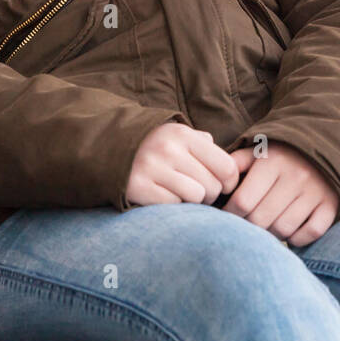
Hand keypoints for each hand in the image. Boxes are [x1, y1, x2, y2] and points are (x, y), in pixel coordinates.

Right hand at [126, 123, 240, 206]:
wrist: (108, 148)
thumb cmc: (154, 145)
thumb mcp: (178, 134)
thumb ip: (204, 144)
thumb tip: (231, 163)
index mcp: (183, 135)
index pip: (226, 166)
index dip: (230, 181)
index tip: (224, 185)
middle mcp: (168, 149)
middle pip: (213, 185)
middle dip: (210, 193)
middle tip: (199, 191)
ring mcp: (152, 168)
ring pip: (196, 197)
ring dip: (192, 201)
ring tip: (183, 193)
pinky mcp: (138, 187)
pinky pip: (172, 205)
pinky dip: (172, 205)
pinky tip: (164, 195)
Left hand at [221, 141, 338, 246]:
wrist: (326, 142)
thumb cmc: (282, 151)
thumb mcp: (258, 149)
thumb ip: (235, 163)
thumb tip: (216, 184)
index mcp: (272, 161)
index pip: (242, 202)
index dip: (230, 213)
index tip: (228, 214)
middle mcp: (295, 177)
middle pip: (260, 219)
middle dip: (248, 226)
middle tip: (246, 224)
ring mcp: (315, 192)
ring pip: (283, 229)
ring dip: (272, 233)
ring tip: (267, 225)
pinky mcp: (331, 204)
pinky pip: (310, 233)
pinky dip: (298, 238)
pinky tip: (290, 229)